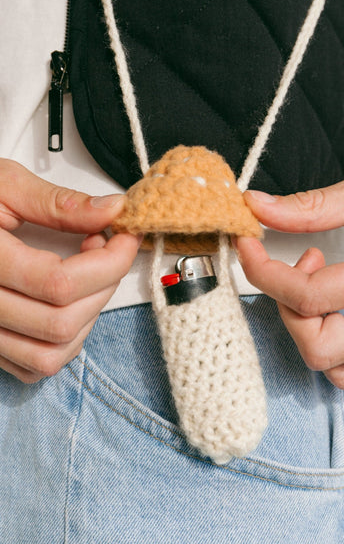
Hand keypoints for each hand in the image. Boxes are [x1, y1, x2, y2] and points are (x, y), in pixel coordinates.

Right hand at [0, 159, 140, 382]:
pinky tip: (69, 302)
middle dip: (103, 285)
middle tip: (105, 249)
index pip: (60, 284)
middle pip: (61, 322)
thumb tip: (112, 211)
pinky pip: (36, 366)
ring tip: (87, 275)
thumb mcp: (3, 184)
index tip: (124, 236)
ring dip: (88, 316)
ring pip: (51, 354)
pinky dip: (66, 341)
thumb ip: (58, 202)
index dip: (109, 261)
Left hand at [235, 145, 343, 388]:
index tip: (248, 248)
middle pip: (324, 349)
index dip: (263, 273)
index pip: (311, 297)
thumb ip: (314, 205)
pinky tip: (340, 307)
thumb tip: (258, 208)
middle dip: (290, 313)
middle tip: (296, 270)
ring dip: (314, 335)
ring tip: (322, 287)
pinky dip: (340, 347)